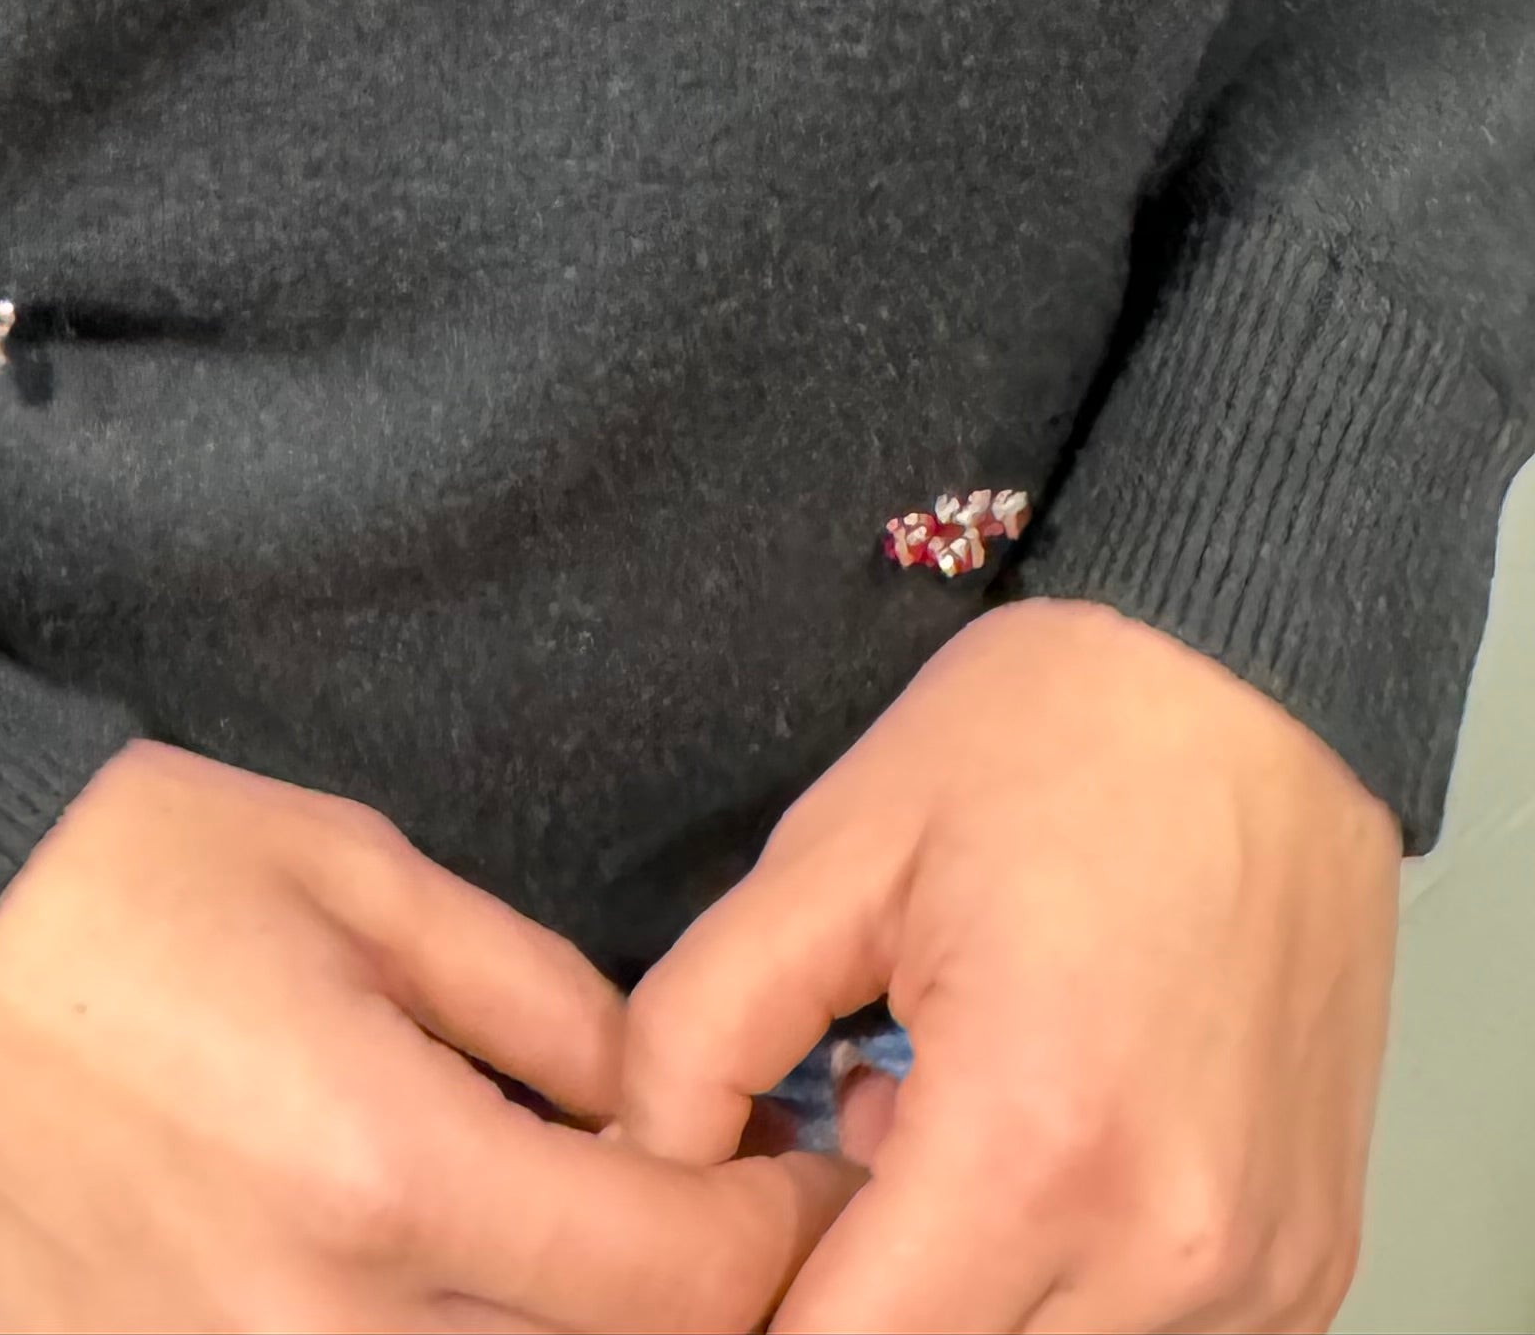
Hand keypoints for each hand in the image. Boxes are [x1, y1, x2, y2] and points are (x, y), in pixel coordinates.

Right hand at [0, 739, 856, 1334]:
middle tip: (698, 1208)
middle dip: (685, 1300)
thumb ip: (543, 1001)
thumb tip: (663, 1098)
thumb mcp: (363, 877)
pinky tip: (446, 1272)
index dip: (774, 1231)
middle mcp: (320, 1328)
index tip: (800, 1175)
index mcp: (385, 1172)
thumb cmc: (126, 876)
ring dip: (557, 1328)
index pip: (672, 1282)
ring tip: (571, 1232)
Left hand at [615, 598, 1403, 1332]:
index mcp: (1030, 1150)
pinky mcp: (1310, 1270)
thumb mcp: (830, 854)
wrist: (1258, 680)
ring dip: (966, 1297)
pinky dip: (1068, 1289)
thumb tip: (641, 1162)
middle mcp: (1165, 1254)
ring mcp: (1260, 1280)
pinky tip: (1036, 1156)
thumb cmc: (1056, 740)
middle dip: (858, 1297)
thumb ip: (702, 1031)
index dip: (755, 1306)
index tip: (729, 1230)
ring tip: (938, 1133)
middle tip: (831, 1153)